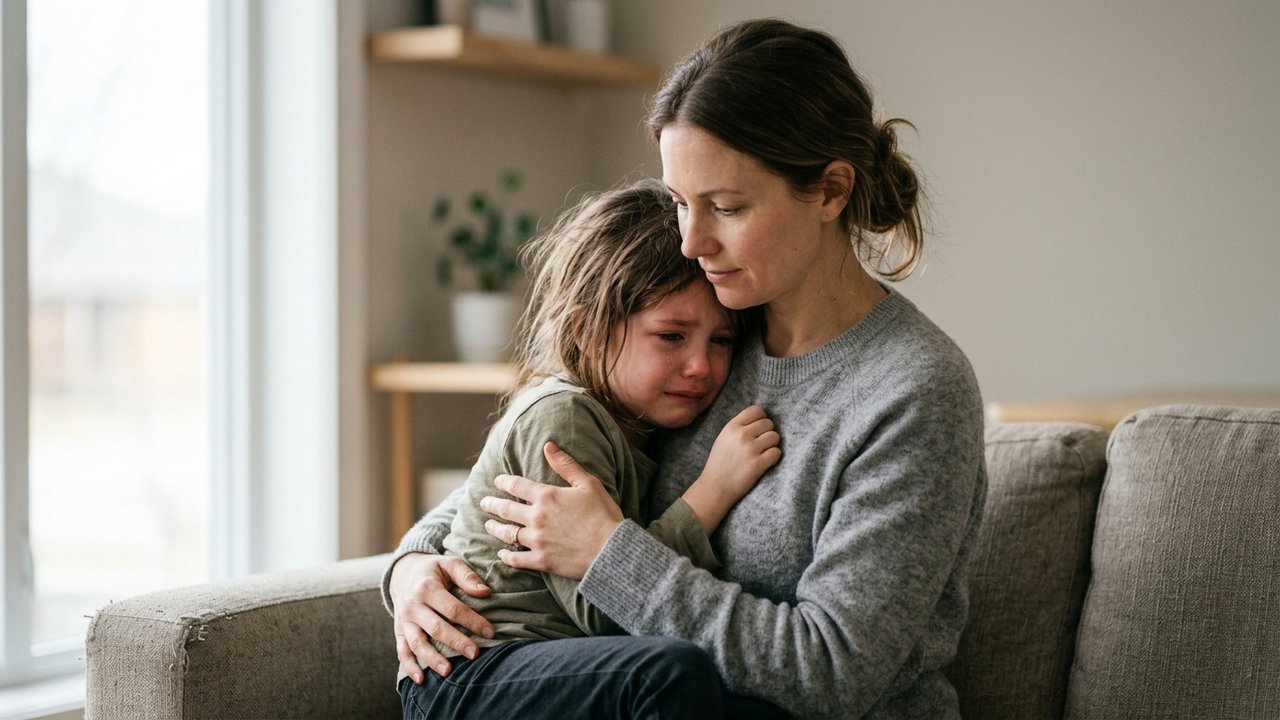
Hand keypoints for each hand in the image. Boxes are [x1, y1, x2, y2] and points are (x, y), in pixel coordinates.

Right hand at [389, 552, 493, 682]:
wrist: (402, 573)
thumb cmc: (433, 570)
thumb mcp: (449, 563)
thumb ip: (467, 576)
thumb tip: (486, 592)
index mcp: (427, 587)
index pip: (452, 608)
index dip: (472, 620)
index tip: (490, 632)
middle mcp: (413, 605)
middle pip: (436, 627)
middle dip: (456, 642)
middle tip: (475, 654)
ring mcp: (404, 620)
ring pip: (417, 642)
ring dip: (432, 659)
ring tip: (448, 672)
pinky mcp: (398, 631)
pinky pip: (401, 651)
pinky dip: (409, 666)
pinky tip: (420, 680)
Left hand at [480, 441, 623, 578]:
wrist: (611, 550)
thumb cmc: (603, 514)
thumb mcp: (588, 483)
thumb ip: (566, 465)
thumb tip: (548, 446)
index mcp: (547, 496)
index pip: (517, 485)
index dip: (504, 482)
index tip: (497, 481)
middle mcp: (536, 517)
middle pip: (506, 509)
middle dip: (492, 505)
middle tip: (484, 503)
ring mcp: (537, 540)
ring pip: (507, 533)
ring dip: (495, 528)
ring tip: (488, 525)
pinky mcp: (541, 561)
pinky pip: (516, 558)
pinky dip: (507, 555)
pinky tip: (502, 553)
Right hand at [704, 404, 781, 498]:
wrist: (715, 487)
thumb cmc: (719, 463)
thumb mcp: (723, 438)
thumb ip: (738, 427)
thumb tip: (759, 419)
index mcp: (732, 426)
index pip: (756, 410)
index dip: (762, 418)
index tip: (760, 428)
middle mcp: (741, 435)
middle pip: (768, 423)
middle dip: (767, 433)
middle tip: (761, 444)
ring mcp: (750, 449)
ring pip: (775, 437)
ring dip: (772, 445)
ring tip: (763, 453)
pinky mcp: (758, 464)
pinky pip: (776, 452)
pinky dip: (774, 457)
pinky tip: (765, 461)